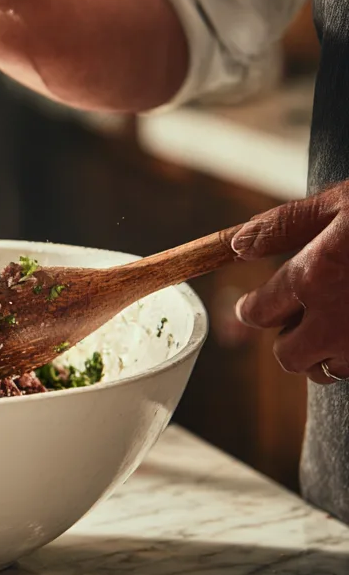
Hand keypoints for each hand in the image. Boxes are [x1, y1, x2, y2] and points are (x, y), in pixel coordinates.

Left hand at [232, 180, 348, 383]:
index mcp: (313, 278)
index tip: (256, 304)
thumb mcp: (341, 202)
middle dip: (287, 339)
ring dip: (324, 354)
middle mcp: (338, 320)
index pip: (257, 312)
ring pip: (328, 371)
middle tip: (297, 318)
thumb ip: (284, 225)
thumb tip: (237, 245)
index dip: (252, 308)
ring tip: (337, 325)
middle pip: (287, 355)